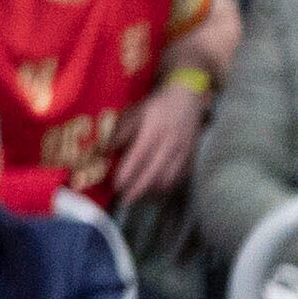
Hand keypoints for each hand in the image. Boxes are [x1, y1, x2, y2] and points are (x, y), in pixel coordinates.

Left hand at [107, 81, 209, 204]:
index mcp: (152, 132)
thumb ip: (120, 132)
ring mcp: (182, 152)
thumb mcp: (133, 113)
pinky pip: (180, 177)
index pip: (138, 158)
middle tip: (125, 200)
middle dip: (138, 189)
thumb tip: (106, 151)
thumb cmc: (155, 106)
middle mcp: (168, 144)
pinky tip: (157, 190)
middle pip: (153, 173)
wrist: (186, 99)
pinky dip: (168, 186)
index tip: (115, 186)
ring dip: (152, 190)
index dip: (127, 174)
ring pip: (168, 178)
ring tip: (139, 196)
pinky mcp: (191, 156)